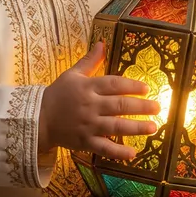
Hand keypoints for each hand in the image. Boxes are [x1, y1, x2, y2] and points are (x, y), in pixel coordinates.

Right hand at [38, 42, 160, 159]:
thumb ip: (90, 61)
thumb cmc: (58, 94)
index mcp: (88, 87)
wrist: (38, 118)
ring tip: (153, 127)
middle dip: (141, 107)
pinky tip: (133, 153)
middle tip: (157, 107)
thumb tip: (102, 43)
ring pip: (116, 126)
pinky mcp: (85, 142)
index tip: (146, 88)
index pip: (114, 84)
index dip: (131, 85)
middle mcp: (90, 106)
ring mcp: (88, 125)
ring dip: (136, 128)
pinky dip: (118, 152)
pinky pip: (104, 148)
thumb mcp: (72, 74)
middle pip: (119, 105)